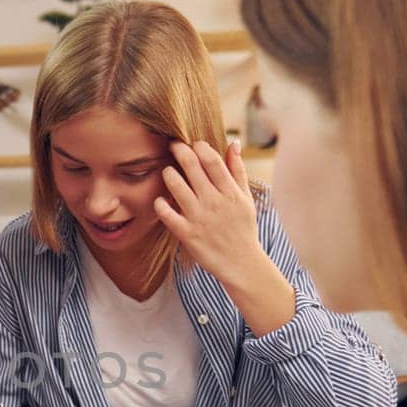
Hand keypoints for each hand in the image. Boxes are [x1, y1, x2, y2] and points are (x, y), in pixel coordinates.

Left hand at [153, 139, 262, 282]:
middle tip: (173, 145)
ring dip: (168, 174)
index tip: (193, 144)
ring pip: (176, 186)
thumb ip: (238, 170)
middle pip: (192, 167)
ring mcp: (199, 218)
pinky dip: (160, 204)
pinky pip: (167, 214)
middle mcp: (214, 202)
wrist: (242, 263)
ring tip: (168, 172)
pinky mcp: (187, 234)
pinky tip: (161, 200)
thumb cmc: (243, 228)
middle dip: (179, 151)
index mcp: (230, 192)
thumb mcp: (246, 198)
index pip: (211, 160)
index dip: (199, 147)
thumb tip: (234, 143)